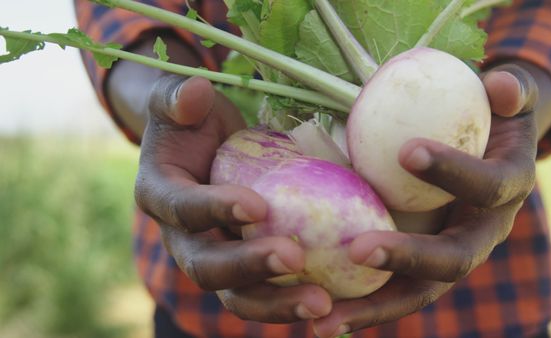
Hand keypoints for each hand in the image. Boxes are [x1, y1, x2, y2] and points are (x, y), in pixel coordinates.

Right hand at [134, 74, 331, 321]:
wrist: (198, 149)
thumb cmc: (191, 122)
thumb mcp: (178, 103)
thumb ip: (178, 97)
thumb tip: (197, 91)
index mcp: (159, 195)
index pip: (182, 209)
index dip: (215, 210)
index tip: (258, 207)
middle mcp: (181, 238)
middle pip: (206, 267)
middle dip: (249, 267)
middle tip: (294, 259)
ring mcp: (212, 259)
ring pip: (236, 296)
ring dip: (277, 303)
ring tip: (322, 304)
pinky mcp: (242, 270)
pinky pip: (264, 293)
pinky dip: (292, 301)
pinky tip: (332, 302)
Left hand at [312, 64, 543, 336]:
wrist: (494, 148)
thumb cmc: (494, 116)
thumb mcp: (512, 96)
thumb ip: (514, 90)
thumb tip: (502, 87)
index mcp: (507, 190)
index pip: (488, 187)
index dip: (454, 172)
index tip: (407, 150)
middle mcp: (484, 234)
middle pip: (453, 259)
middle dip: (407, 256)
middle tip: (358, 249)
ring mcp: (452, 256)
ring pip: (418, 292)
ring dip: (373, 308)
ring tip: (323, 320)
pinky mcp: (423, 266)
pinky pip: (392, 290)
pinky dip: (359, 307)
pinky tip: (316, 315)